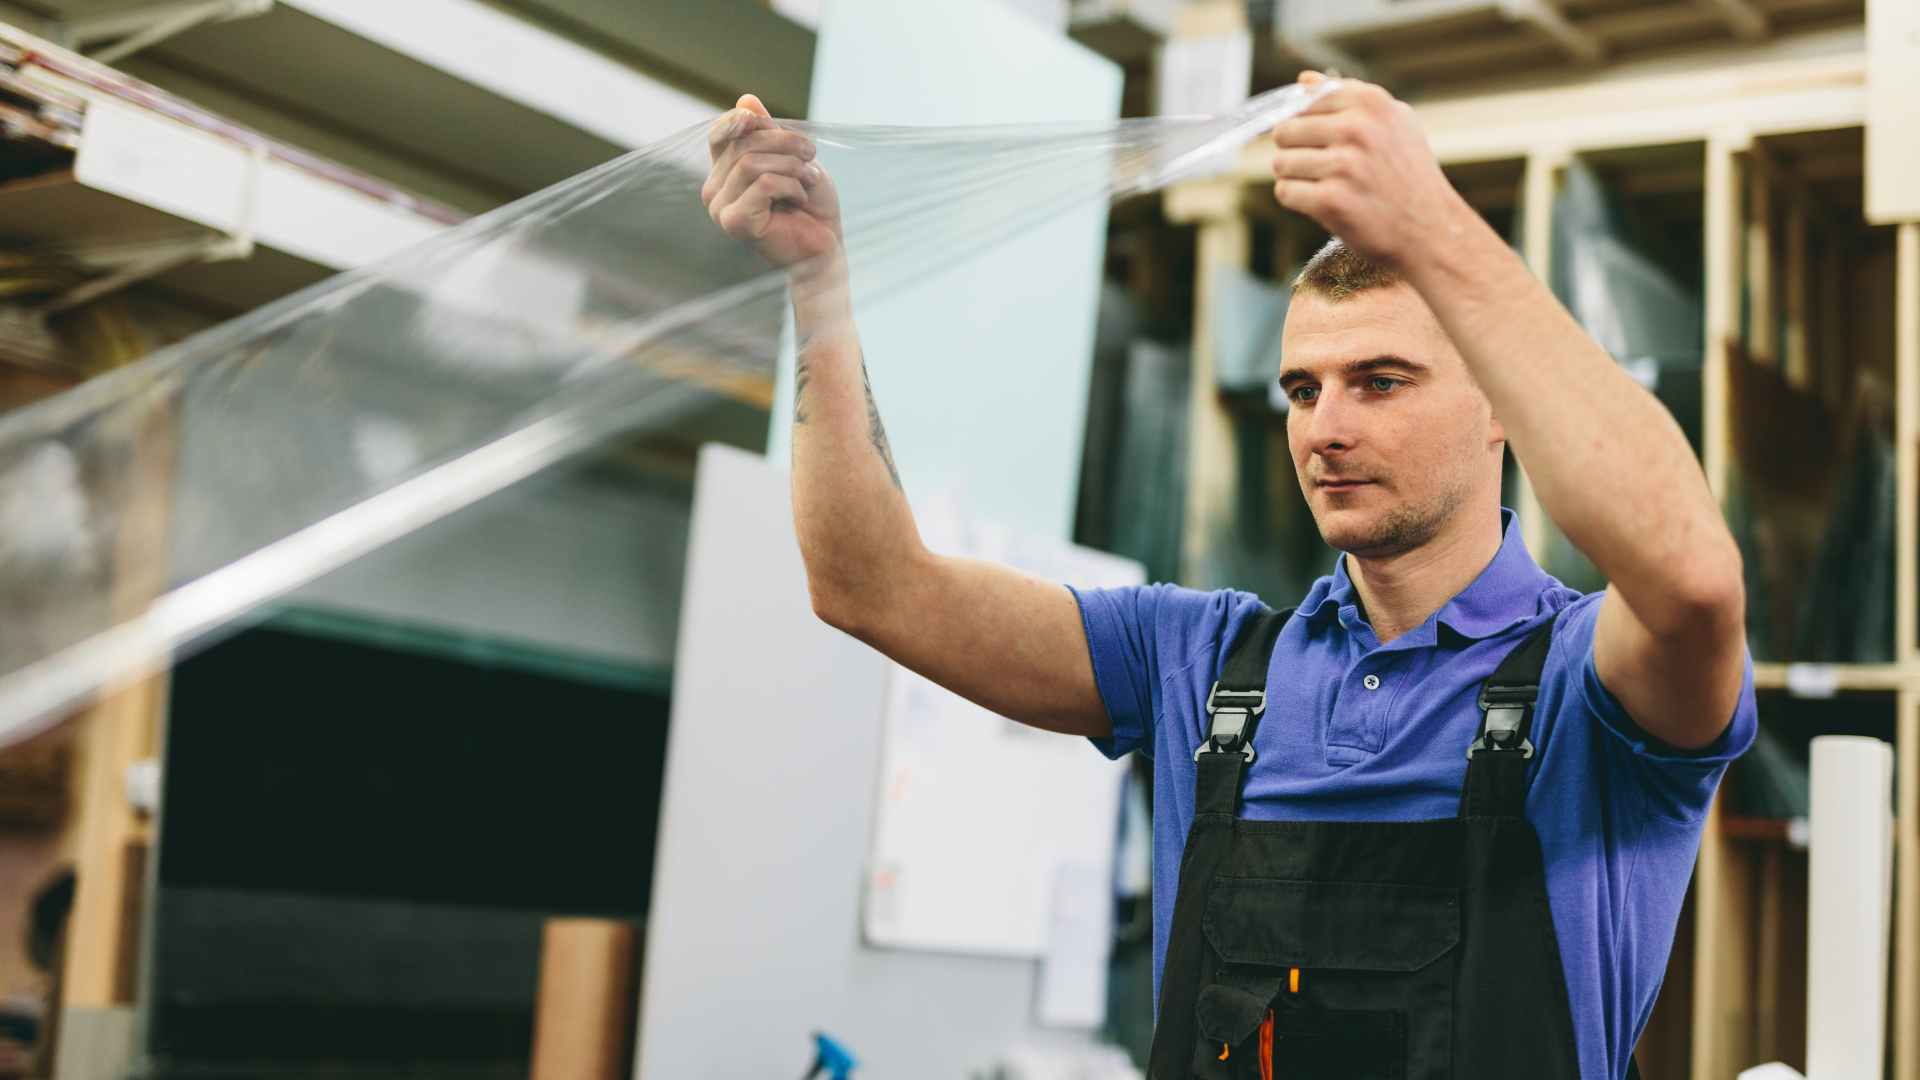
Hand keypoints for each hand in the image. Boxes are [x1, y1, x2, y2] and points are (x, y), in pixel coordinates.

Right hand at [703, 94, 843, 273]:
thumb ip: (768, 132)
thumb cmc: (811, 206)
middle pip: (741, 143)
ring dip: (792, 165)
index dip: (745, 119)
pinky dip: (791, 185)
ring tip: (812, 178)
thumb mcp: (793, 158)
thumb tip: (745, 99)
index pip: (721, 133)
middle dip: (784, 142)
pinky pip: (763, 184)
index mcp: (723, 173)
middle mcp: (714, 190)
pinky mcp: (734, 222)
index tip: (781, 126)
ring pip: (752, 163)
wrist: (825, 250)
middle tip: (811, 155)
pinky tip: (801, 197)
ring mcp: (720, 208)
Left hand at [1270, 73, 1475, 271]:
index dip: (1305, 127)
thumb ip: (1349, 97)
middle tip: (1323, 170)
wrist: (1432, 231)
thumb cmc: (1409, 178)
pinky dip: (1298, 201)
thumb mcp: (1393, 123)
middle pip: (1285, 131)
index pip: (1303, 102)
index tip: (1320, 144)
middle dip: (1296, 153)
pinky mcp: (1332, 200)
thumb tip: (1303, 79)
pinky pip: (1285, 192)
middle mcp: (1358, 129)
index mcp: (1371, 102)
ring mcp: (1345, 165)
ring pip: (1281, 163)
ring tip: (1327, 188)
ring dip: (1297, 179)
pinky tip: (1324, 204)